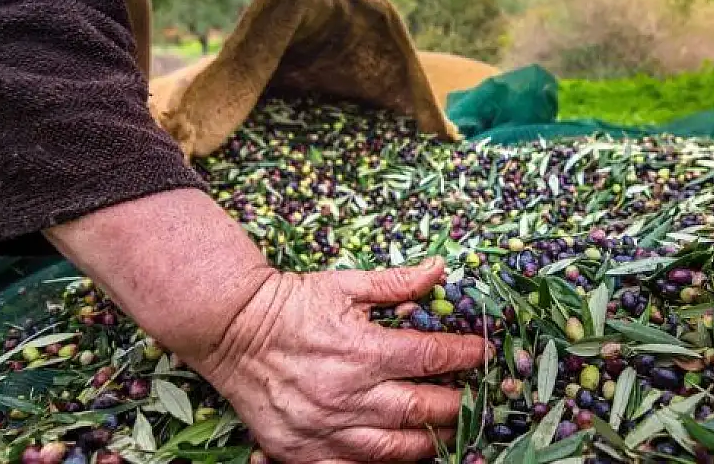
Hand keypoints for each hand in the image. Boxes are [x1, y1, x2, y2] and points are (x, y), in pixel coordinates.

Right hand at [45, 190, 485, 463]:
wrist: (230, 329)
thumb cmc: (292, 304)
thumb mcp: (345, 285)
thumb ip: (397, 283)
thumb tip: (442, 269)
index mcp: (362, 350)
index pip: (432, 358)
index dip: (465, 356)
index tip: (483, 352)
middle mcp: (347, 395)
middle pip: (422, 410)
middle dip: (457, 404)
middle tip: (474, 398)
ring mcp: (325, 428)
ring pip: (395, 449)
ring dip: (429, 441)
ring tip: (448, 430)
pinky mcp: (302, 450)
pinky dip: (380, 463)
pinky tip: (400, 453)